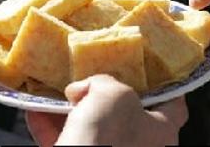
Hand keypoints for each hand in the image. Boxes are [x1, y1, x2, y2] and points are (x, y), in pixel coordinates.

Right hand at [26, 75, 187, 146]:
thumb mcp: (111, 93)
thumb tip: (83, 90)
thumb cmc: (107, 135)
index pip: (174, 105)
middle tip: (90, 81)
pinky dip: (53, 131)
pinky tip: (35, 113)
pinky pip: (72, 146)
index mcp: (162, 133)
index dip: (163, 86)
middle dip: (105, 98)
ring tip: (57, 95)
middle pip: (128, 117)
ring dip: (73, 113)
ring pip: (95, 134)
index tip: (147, 70)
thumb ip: (103, 83)